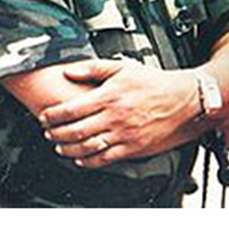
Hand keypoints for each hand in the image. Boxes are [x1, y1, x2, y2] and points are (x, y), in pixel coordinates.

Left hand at [38, 59, 201, 168]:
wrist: (183, 100)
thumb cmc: (154, 83)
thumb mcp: (123, 67)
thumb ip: (93, 68)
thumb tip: (70, 71)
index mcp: (109, 96)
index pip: (71, 109)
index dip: (54, 115)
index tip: (45, 116)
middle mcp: (115, 116)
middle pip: (75, 130)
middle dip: (56, 133)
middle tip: (48, 133)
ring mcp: (124, 134)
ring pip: (87, 147)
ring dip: (68, 149)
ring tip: (59, 147)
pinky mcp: (133, 148)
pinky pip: (106, 159)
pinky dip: (89, 162)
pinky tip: (80, 159)